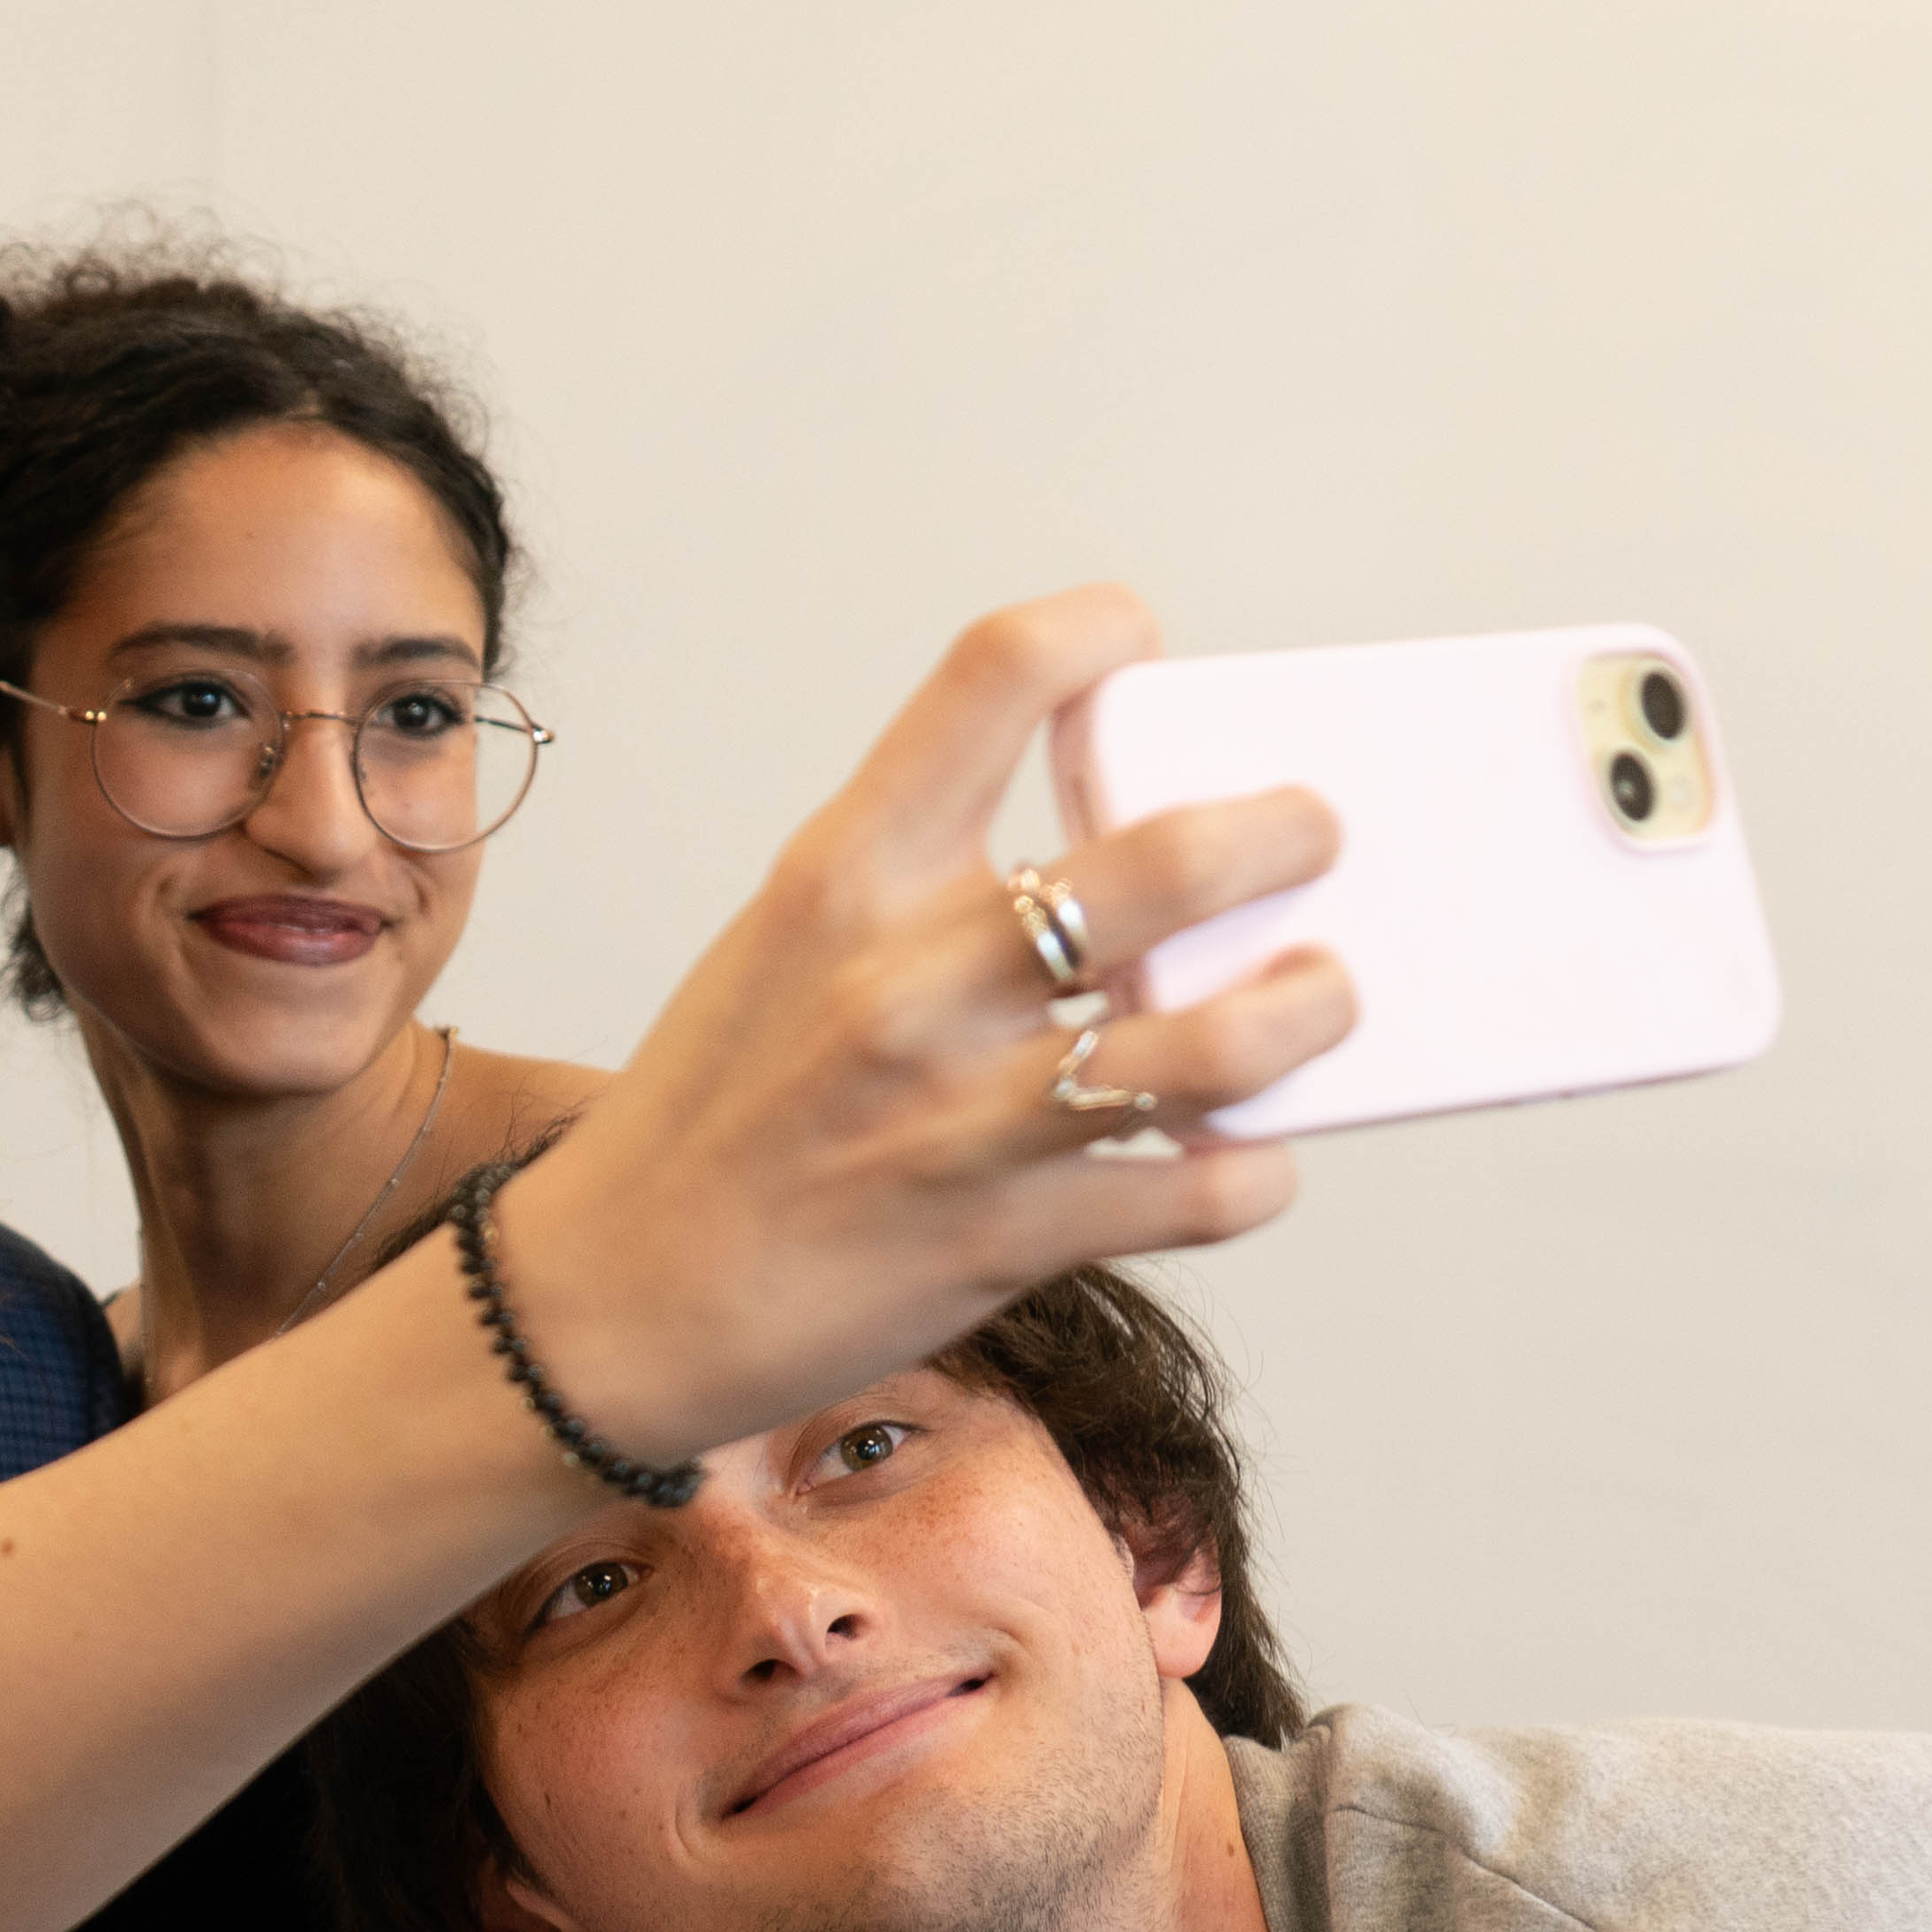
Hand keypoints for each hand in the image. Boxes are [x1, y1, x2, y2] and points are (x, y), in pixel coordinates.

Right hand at [487, 590, 1349, 1458]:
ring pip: (1215, 1042)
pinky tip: (1240, 1153)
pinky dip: (1251, 1171)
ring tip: (1319, 996)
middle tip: (1308, 835)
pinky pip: (1199, 1192)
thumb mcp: (785, 943)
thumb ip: (919, 880)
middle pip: (1165, 863)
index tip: (1136, 649)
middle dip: (1283, 835)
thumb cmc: (710, 1112)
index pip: (994, 676)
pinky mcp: (1007, 1238)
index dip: (1096, 632)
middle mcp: (910, 981)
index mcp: (846, 874)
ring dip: (1306, 1010)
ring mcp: (964, 1116)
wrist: (613, 1299)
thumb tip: (1093, 843)